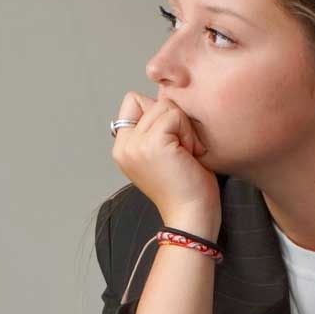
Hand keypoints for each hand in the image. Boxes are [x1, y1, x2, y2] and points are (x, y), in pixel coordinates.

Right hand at [110, 93, 219, 238]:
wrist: (192, 216)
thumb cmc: (187, 187)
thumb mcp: (163, 152)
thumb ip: (154, 127)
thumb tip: (162, 98)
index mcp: (122, 148)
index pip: (133, 102)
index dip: (158, 113)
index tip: (172, 143)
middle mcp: (123, 145)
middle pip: (150, 101)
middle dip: (174, 121)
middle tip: (182, 151)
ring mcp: (135, 144)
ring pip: (164, 106)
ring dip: (184, 127)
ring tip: (187, 154)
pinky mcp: (152, 143)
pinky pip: (174, 115)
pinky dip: (188, 133)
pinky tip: (191, 155)